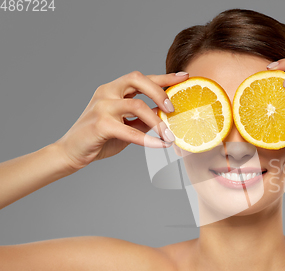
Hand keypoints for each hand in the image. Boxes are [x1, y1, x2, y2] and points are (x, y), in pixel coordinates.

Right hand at [55, 71, 188, 170]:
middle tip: (173, 109)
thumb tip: (168, 115)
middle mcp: (106, 92)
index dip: (163, 77)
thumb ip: (145, 118)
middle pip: (137, 79)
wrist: (72, 152)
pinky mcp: (99, 124)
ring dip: (158, 121)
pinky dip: (148, 139)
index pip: (141, 78)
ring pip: (137, 105)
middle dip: (160, 92)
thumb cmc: (101, 138)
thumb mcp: (127, 125)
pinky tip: (160, 145)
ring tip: (170, 135)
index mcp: (113, 89)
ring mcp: (102, 106)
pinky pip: (129, 131)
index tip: (184, 77)